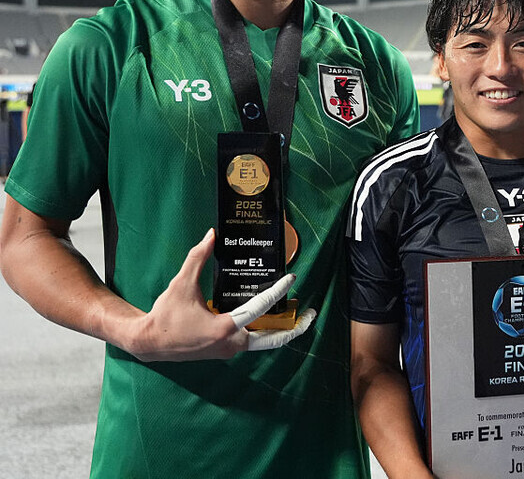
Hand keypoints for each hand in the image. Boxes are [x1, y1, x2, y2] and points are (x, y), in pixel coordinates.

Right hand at [129, 229, 315, 360]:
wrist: (149, 343)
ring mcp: (228, 350)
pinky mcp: (224, 351)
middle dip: (295, 328)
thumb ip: (198, 258)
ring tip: (299, 315)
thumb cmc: (166, 314)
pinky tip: (272, 318)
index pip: (260, 309)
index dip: (277, 291)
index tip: (291, 278)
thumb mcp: (182, 283)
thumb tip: (212, 234)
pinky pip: (251, 341)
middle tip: (312, 314)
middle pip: (272, 338)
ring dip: (281, 329)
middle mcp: (230, 344)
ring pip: (263, 341)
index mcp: (224, 328)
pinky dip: (264, 331)